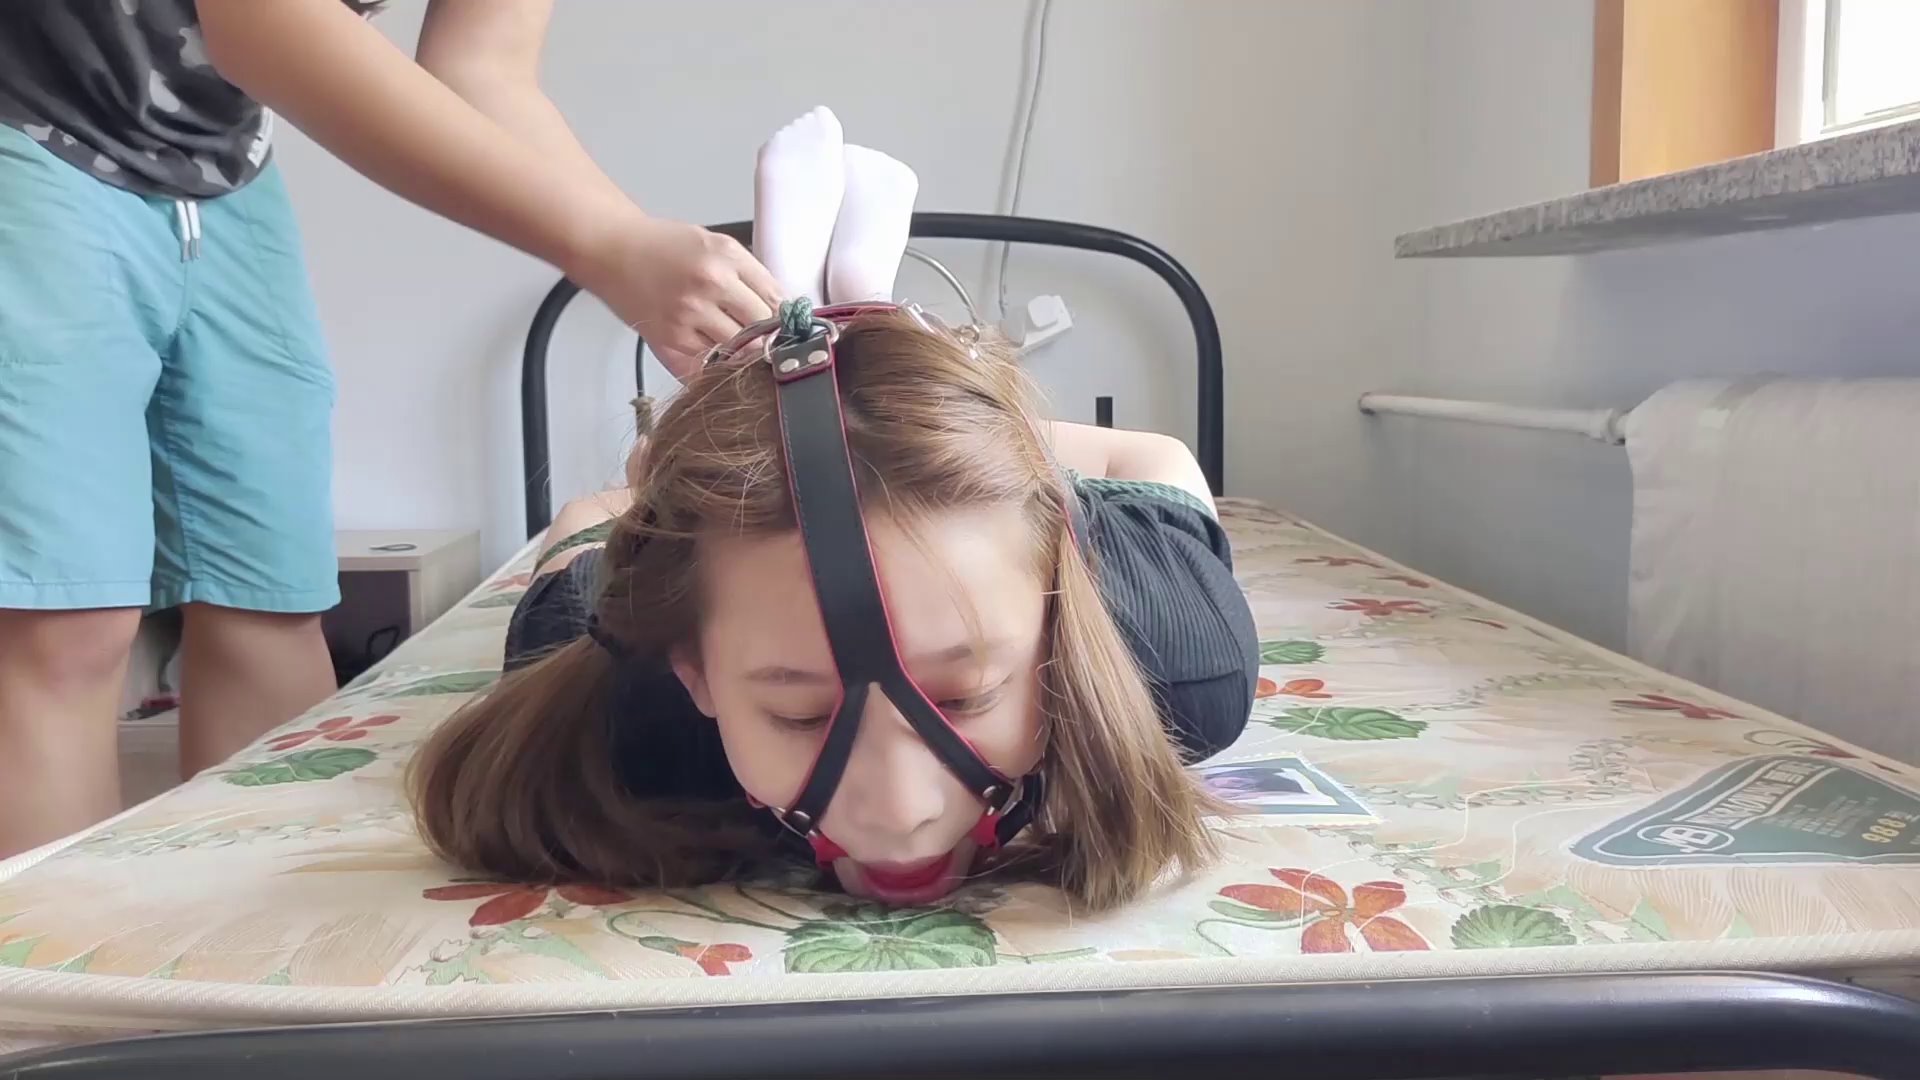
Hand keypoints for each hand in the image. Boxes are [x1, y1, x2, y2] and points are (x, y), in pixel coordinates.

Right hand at [572, 213, 781, 379]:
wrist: (613, 251)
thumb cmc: (662, 246)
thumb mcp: (714, 244)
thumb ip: (748, 273)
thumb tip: (781, 307)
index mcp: (726, 256)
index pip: (775, 297)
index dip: (785, 316)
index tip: (788, 325)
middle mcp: (711, 284)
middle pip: (762, 326)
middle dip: (768, 336)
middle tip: (768, 340)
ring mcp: (690, 313)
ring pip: (738, 349)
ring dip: (744, 351)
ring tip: (740, 346)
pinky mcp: (671, 337)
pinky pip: (709, 360)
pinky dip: (716, 359)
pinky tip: (714, 348)